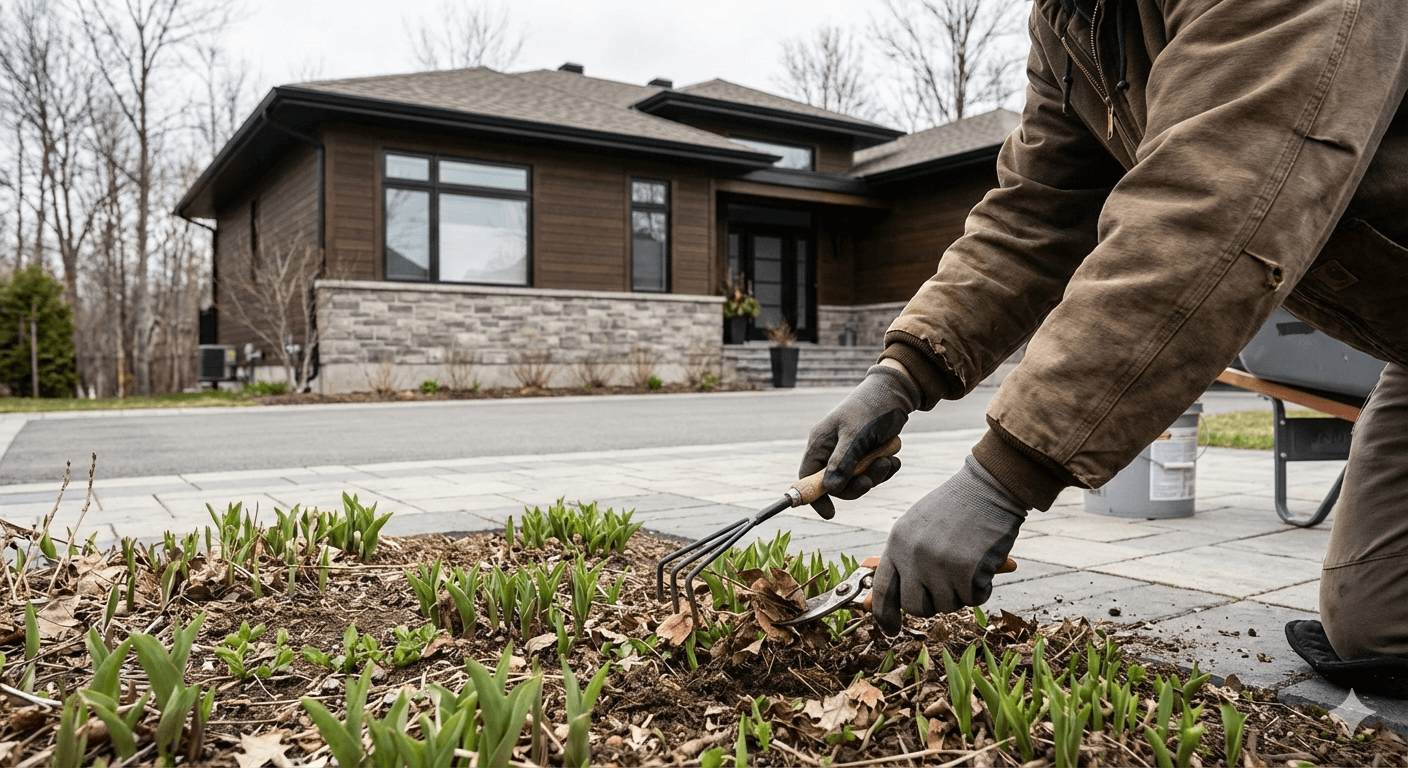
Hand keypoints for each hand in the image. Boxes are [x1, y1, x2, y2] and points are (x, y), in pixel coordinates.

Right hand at [799, 364, 920, 518]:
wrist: (896, 393)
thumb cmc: (871, 408)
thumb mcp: (856, 435)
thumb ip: (843, 462)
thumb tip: (831, 490)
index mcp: (820, 442)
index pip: (808, 476)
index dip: (815, 496)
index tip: (830, 513)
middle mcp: (831, 449)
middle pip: (835, 484)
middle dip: (856, 485)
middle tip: (872, 479)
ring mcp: (849, 452)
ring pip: (856, 480)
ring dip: (875, 475)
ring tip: (889, 460)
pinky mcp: (866, 453)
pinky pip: (872, 473)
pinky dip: (884, 470)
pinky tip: (894, 458)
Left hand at [871, 455, 1027, 634]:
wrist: (989, 486)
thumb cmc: (955, 506)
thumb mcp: (918, 527)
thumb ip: (902, 560)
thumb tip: (874, 599)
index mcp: (897, 543)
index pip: (883, 591)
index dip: (884, 615)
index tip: (889, 629)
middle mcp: (913, 556)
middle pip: (915, 607)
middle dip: (932, 602)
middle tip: (948, 583)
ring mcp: (939, 565)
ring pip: (947, 605)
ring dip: (961, 591)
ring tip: (967, 561)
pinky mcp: (967, 572)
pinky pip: (974, 599)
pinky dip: (982, 587)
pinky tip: (983, 562)